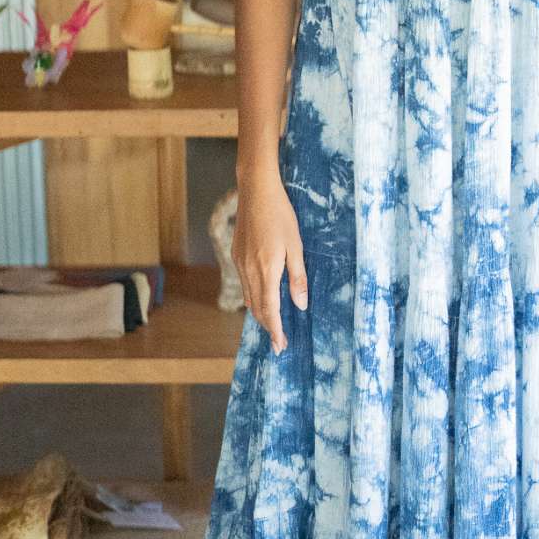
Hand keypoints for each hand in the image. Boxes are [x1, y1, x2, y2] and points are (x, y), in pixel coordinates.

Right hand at [231, 175, 307, 354]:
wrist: (256, 191)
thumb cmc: (281, 215)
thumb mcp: (296, 246)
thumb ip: (298, 277)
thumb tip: (301, 305)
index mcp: (267, 269)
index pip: (270, 309)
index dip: (276, 330)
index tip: (281, 346)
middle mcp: (249, 270)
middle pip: (257, 308)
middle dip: (268, 327)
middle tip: (278, 344)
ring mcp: (240, 263)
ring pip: (249, 298)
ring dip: (260, 314)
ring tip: (272, 327)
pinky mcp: (237, 255)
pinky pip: (245, 284)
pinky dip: (253, 298)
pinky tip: (261, 300)